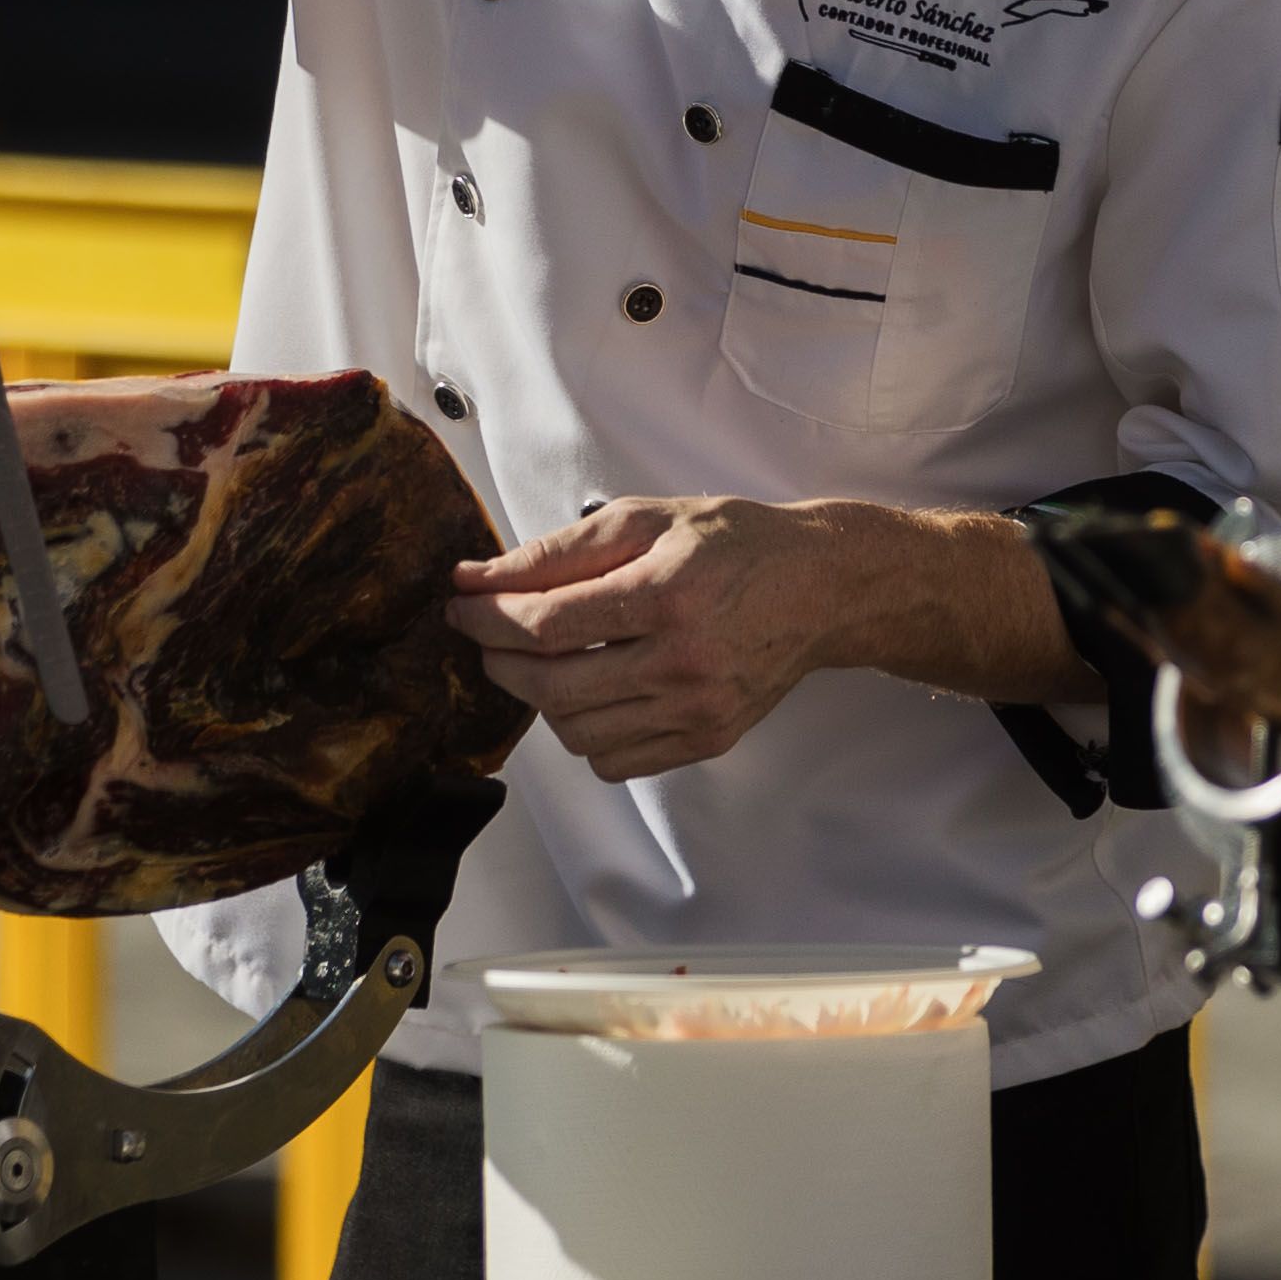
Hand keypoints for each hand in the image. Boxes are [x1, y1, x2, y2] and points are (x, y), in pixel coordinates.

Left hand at [450, 495, 1063, 781]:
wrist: (821, 588)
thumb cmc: (733, 542)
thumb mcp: (647, 518)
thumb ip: (559, 551)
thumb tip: (477, 579)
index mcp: (668, 595)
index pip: (546, 624)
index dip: (486, 618)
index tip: (459, 605)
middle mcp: (684, 662)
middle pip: (552, 688)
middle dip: (500, 661)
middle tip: (487, 636)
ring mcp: (698, 710)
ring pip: (576, 734)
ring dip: (541, 699)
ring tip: (546, 659)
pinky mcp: (707, 740)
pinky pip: (614, 761)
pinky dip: (586, 732)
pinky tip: (596, 690)